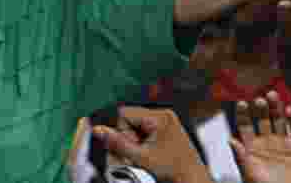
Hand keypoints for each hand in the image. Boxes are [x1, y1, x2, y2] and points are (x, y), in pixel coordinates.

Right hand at [92, 107, 207, 182]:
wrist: (192, 180)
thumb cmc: (173, 170)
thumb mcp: (141, 157)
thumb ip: (117, 143)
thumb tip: (97, 130)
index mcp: (159, 116)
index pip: (124, 114)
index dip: (121, 132)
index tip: (128, 147)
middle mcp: (163, 115)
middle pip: (130, 121)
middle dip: (128, 138)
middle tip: (137, 155)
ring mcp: (166, 122)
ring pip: (135, 127)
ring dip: (134, 142)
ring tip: (144, 156)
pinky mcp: (166, 129)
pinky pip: (144, 131)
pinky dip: (142, 143)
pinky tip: (148, 154)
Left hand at [230, 92, 290, 182]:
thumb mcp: (250, 174)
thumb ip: (241, 157)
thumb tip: (230, 140)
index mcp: (251, 147)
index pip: (245, 126)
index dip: (243, 115)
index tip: (241, 103)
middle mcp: (266, 142)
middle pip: (262, 120)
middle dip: (260, 108)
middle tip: (260, 99)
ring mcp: (282, 144)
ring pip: (278, 121)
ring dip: (276, 108)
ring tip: (272, 95)